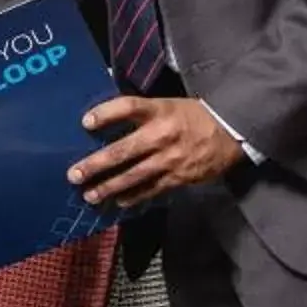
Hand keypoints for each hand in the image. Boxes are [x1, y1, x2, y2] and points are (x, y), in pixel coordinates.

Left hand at [70, 96, 244, 209]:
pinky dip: (135, 196)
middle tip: (74, 174)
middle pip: (124, 149)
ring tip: (90, 195)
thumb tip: (104, 118)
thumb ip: (141, 113)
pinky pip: (152, 189)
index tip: (85, 122)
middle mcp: (162, 134)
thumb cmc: (192, 116)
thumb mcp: (168, 105)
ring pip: (134, 175)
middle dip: (96, 164)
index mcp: (160, 110)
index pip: (128, 107)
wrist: (232, 132)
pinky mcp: (180, 176)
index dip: (106, 114)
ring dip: (109, 187)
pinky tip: (119, 202)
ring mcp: (171, 158)